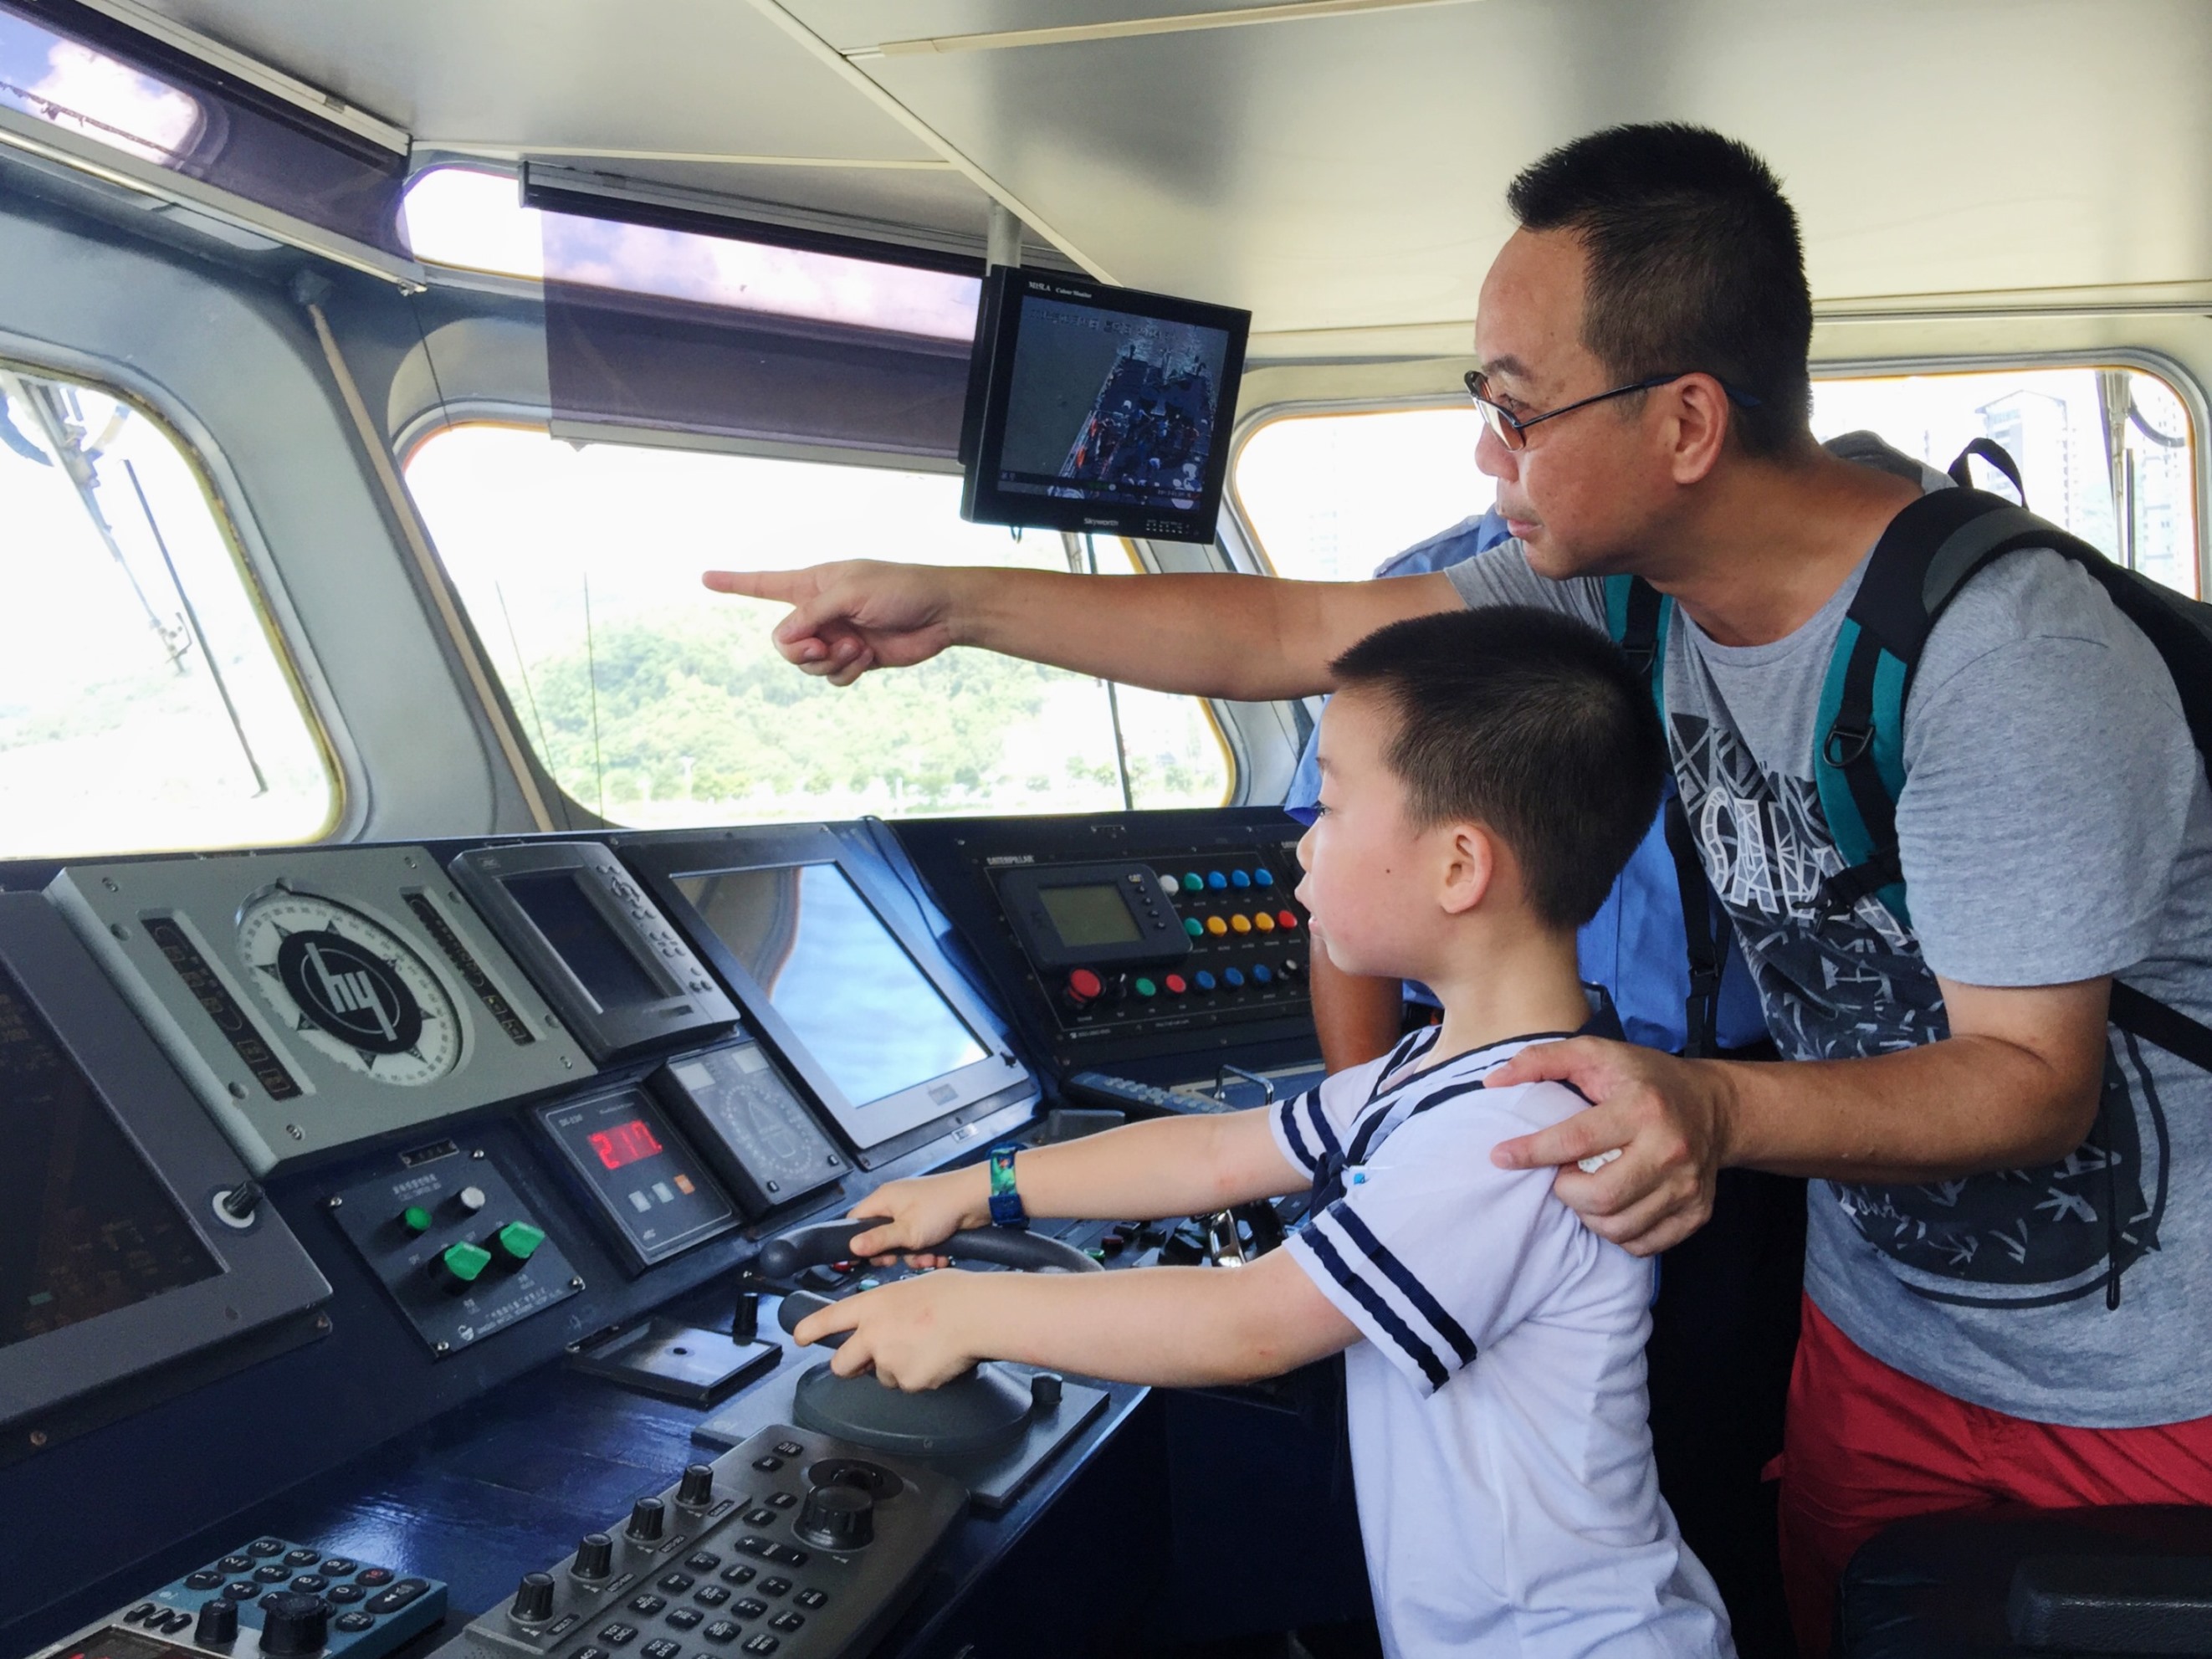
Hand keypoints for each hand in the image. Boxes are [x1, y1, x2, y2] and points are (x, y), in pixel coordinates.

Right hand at [701, 561, 963, 685]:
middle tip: (824, 646)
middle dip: (800, 651)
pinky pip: (832, 678)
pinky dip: (847, 672)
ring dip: (830, 662)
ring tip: (857, 647)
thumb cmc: (899, 589)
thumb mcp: (849, 593)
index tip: (705, 577)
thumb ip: (811, 614)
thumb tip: (782, 640)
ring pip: (807, 665)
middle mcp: (820, 611)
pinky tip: (867, 658)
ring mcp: (835, 636)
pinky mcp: (854, 659)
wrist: (939, 613)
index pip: (764, 584)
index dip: (734, 582)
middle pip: (783, 642)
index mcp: (813, 584)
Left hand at [791, 1271, 992, 1390]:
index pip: (829, 1318)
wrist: (977, 1315)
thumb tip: (893, 1320)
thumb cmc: (955, 1294)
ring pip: (882, 1376)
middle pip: (841, 1363)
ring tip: (926, 1347)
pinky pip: (909, 1384)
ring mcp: (888, 1362)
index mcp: (873, 1305)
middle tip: (866, 1362)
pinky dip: (920, 1377)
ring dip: (897, 1368)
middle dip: (850, 1366)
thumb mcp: (913, 1288)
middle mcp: (872, 1335)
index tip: (798, 1336)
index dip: (809, 1329)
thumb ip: (892, 1307)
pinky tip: (938, 1359)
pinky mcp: (908, 1382)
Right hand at [845, 1169, 989, 1267]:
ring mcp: (915, 1211)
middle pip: (882, 1235)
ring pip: (904, 1242)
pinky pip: (921, 1241)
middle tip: (899, 1260)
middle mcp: (897, 1202)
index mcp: (884, 1198)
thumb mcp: (906, 1231)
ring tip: (928, 1256)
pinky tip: (939, 1254)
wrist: (977, 1198)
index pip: (857, 1220)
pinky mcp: (931, 1219)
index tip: (866, 1258)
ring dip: (915, 1255)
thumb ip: (878, 1241)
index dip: (858, 1241)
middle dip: (894, 1253)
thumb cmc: (942, 1205)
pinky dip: (929, 1250)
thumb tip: (853, 1247)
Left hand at [1486, 1038, 1733, 1255]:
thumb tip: (1492, 1082)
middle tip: (1561, 1175)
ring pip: (1618, 1226)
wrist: (1714, 1107)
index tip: (1501, 1156)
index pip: (1576, 1140)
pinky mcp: (1696, 1212)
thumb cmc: (1644, 1079)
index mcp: (1642, 1107)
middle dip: (1565, 1190)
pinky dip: (1615, 1232)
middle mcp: (1670, 1150)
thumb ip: (1542, 1060)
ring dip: (1587, 1214)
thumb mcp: (1596, 1054)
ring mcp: (1687, 1186)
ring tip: (1585, 1188)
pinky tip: (1611, 1206)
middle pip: (1600, 1196)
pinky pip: (1641, 1244)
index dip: (1532, 1152)